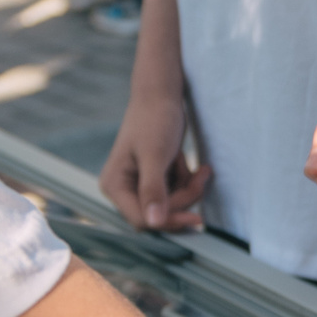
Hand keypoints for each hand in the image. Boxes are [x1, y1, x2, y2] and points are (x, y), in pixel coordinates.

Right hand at [100, 89, 212, 231]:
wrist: (161, 95)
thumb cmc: (154, 119)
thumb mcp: (155, 155)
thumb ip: (153, 189)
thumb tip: (153, 222)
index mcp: (114, 185)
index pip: (142, 220)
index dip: (170, 221)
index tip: (197, 218)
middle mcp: (123, 189)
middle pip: (159, 215)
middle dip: (184, 199)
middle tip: (202, 177)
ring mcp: (138, 185)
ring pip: (171, 206)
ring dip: (189, 189)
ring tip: (200, 169)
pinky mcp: (153, 180)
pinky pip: (175, 194)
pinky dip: (187, 182)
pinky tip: (193, 166)